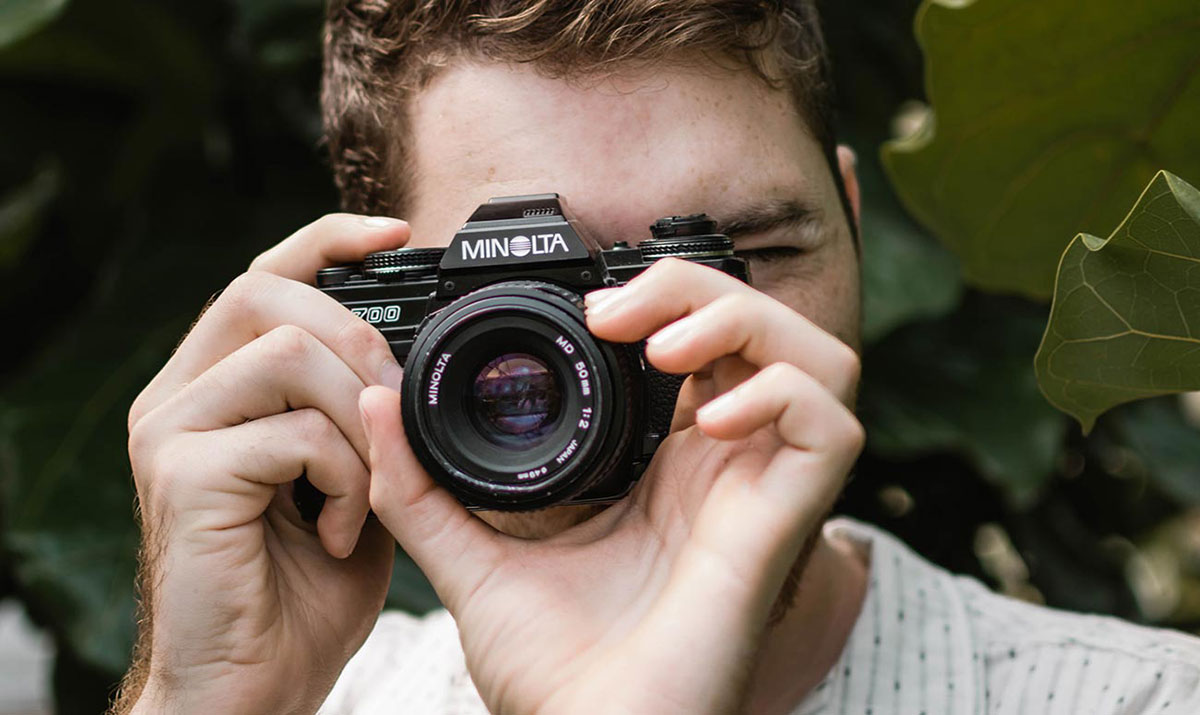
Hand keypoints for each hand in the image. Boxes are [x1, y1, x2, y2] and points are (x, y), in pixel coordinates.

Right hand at [120, 215, 408, 713]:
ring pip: (283, 352)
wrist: (251, 688)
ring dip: (357, 422)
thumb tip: (412, 365)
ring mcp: (169, 433)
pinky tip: (340, 531)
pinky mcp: (180, 477)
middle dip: (356, 338)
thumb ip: (364, 421)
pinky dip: (344, 477)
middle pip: (263, 290)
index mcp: (215, 389)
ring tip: (368, 497)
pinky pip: (289, 430)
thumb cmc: (301, 593)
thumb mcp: (350, 486)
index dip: (328, 240)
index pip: (261, 277)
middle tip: (394, 415)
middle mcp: (177, 397)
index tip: (400, 237)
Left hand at [361, 258, 863, 713]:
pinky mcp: (785, 525)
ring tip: (668, 349)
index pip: (703, 344)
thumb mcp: (473, 558)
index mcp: (668, 467)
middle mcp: (725, 469)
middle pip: (764, 329)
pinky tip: (707, 420)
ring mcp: (760, 492)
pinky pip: (830, 429)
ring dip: (747, 325)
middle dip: (699, 292)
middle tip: (618, 315)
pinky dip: (781, 396)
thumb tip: (375, 406)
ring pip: (816, 357)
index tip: (591, 311)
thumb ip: (422, 488)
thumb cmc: (551, 674)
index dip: (667, 302)